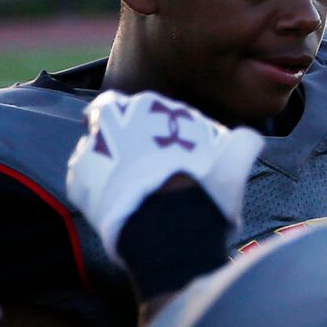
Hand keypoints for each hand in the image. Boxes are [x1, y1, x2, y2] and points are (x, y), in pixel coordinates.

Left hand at [66, 91, 260, 250]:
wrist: (169, 223)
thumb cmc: (205, 184)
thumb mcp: (235, 157)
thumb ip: (241, 142)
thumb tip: (248, 138)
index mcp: (148, 105)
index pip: (134, 104)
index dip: (146, 125)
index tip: (158, 144)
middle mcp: (112, 120)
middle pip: (110, 125)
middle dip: (124, 143)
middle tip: (146, 167)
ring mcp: (89, 150)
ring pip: (97, 153)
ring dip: (110, 167)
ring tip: (132, 190)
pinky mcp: (77, 181)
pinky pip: (87, 183)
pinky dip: (99, 192)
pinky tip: (119, 206)